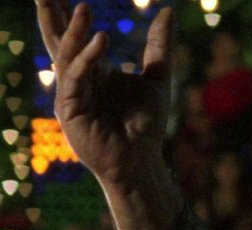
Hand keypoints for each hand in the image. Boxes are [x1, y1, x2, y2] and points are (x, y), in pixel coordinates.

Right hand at [37, 0, 172, 186]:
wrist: (142, 161)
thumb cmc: (146, 125)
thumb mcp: (157, 77)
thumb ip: (159, 45)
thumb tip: (167, 11)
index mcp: (93, 70)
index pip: (76, 36)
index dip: (69, 14)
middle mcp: (77, 80)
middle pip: (60, 41)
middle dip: (52, 15)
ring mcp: (70, 94)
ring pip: (66, 56)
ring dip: (73, 32)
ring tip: (83, 8)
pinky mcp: (71, 110)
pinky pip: (75, 79)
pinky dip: (86, 59)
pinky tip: (100, 41)